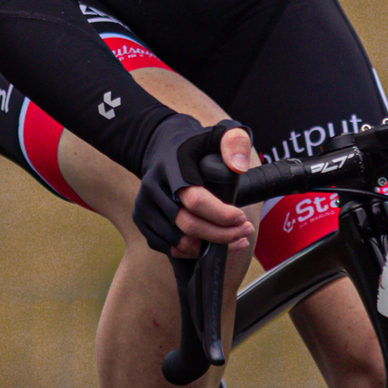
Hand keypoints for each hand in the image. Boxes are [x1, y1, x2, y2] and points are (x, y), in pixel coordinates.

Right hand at [133, 114, 258, 256]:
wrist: (162, 149)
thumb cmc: (195, 146)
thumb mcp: (217, 134)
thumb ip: (234, 142)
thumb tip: (238, 166)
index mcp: (171, 168)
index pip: (195, 200)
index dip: (221, 214)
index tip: (241, 218)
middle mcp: (152, 188)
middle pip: (187, 225)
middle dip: (221, 234)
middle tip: (245, 231)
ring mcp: (144, 207)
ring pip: (178, 242)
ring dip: (209, 247)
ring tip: (235, 240)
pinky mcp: (142, 221)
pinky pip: (168, 248)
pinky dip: (193, 253)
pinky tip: (212, 247)